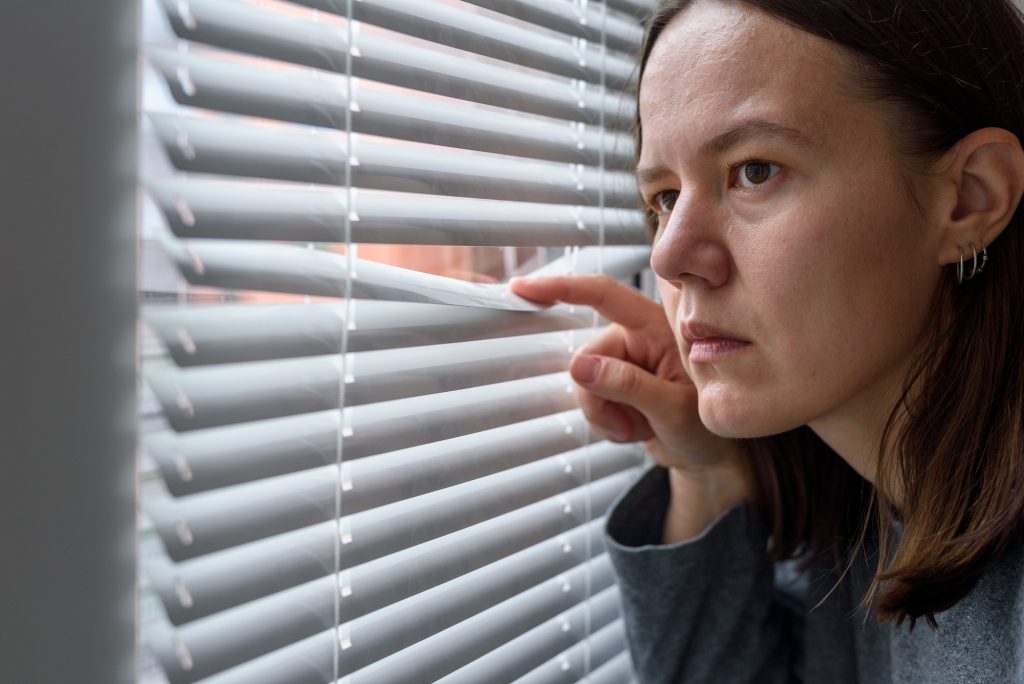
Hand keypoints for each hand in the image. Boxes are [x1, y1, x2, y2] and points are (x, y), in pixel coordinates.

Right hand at [509, 274, 740, 474]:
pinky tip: (634, 429)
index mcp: (656, 325)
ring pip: (582, 383)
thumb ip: (628, 385)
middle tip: (631, 425)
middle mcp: (637, 337)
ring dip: (605, 415)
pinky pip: (588, 401)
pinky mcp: (614, 385)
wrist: (708, 458)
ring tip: (639, 427)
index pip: (603, 295)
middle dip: (599, 399)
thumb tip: (579, 367)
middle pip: (586, 356)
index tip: (523, 289)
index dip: (561, 287)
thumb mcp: (673, 408)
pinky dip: (606, 422)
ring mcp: (624, 362)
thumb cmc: (707, 429)